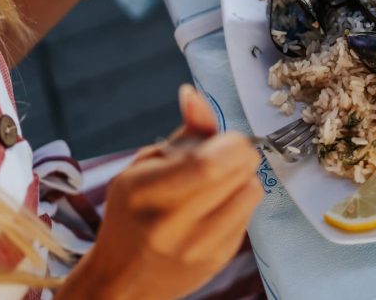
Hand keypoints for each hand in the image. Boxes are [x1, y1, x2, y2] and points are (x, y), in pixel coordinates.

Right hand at [58, 85, 262, 299]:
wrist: (123, 281)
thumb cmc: (132, 215)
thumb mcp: (143, 167)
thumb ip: (183, 132)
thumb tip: (194, 94)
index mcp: (146, 194)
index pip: (209, 164)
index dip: (230, 142)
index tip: (226, 139)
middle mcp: (173, 225)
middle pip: (239, 173)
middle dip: (240, 154)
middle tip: (224, 155)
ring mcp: (200, 247)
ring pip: (252, 191)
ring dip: (242, 178)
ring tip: (219, 183)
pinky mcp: (220, 259)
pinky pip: (250, 214)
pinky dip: (240, 201)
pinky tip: (217, 206)